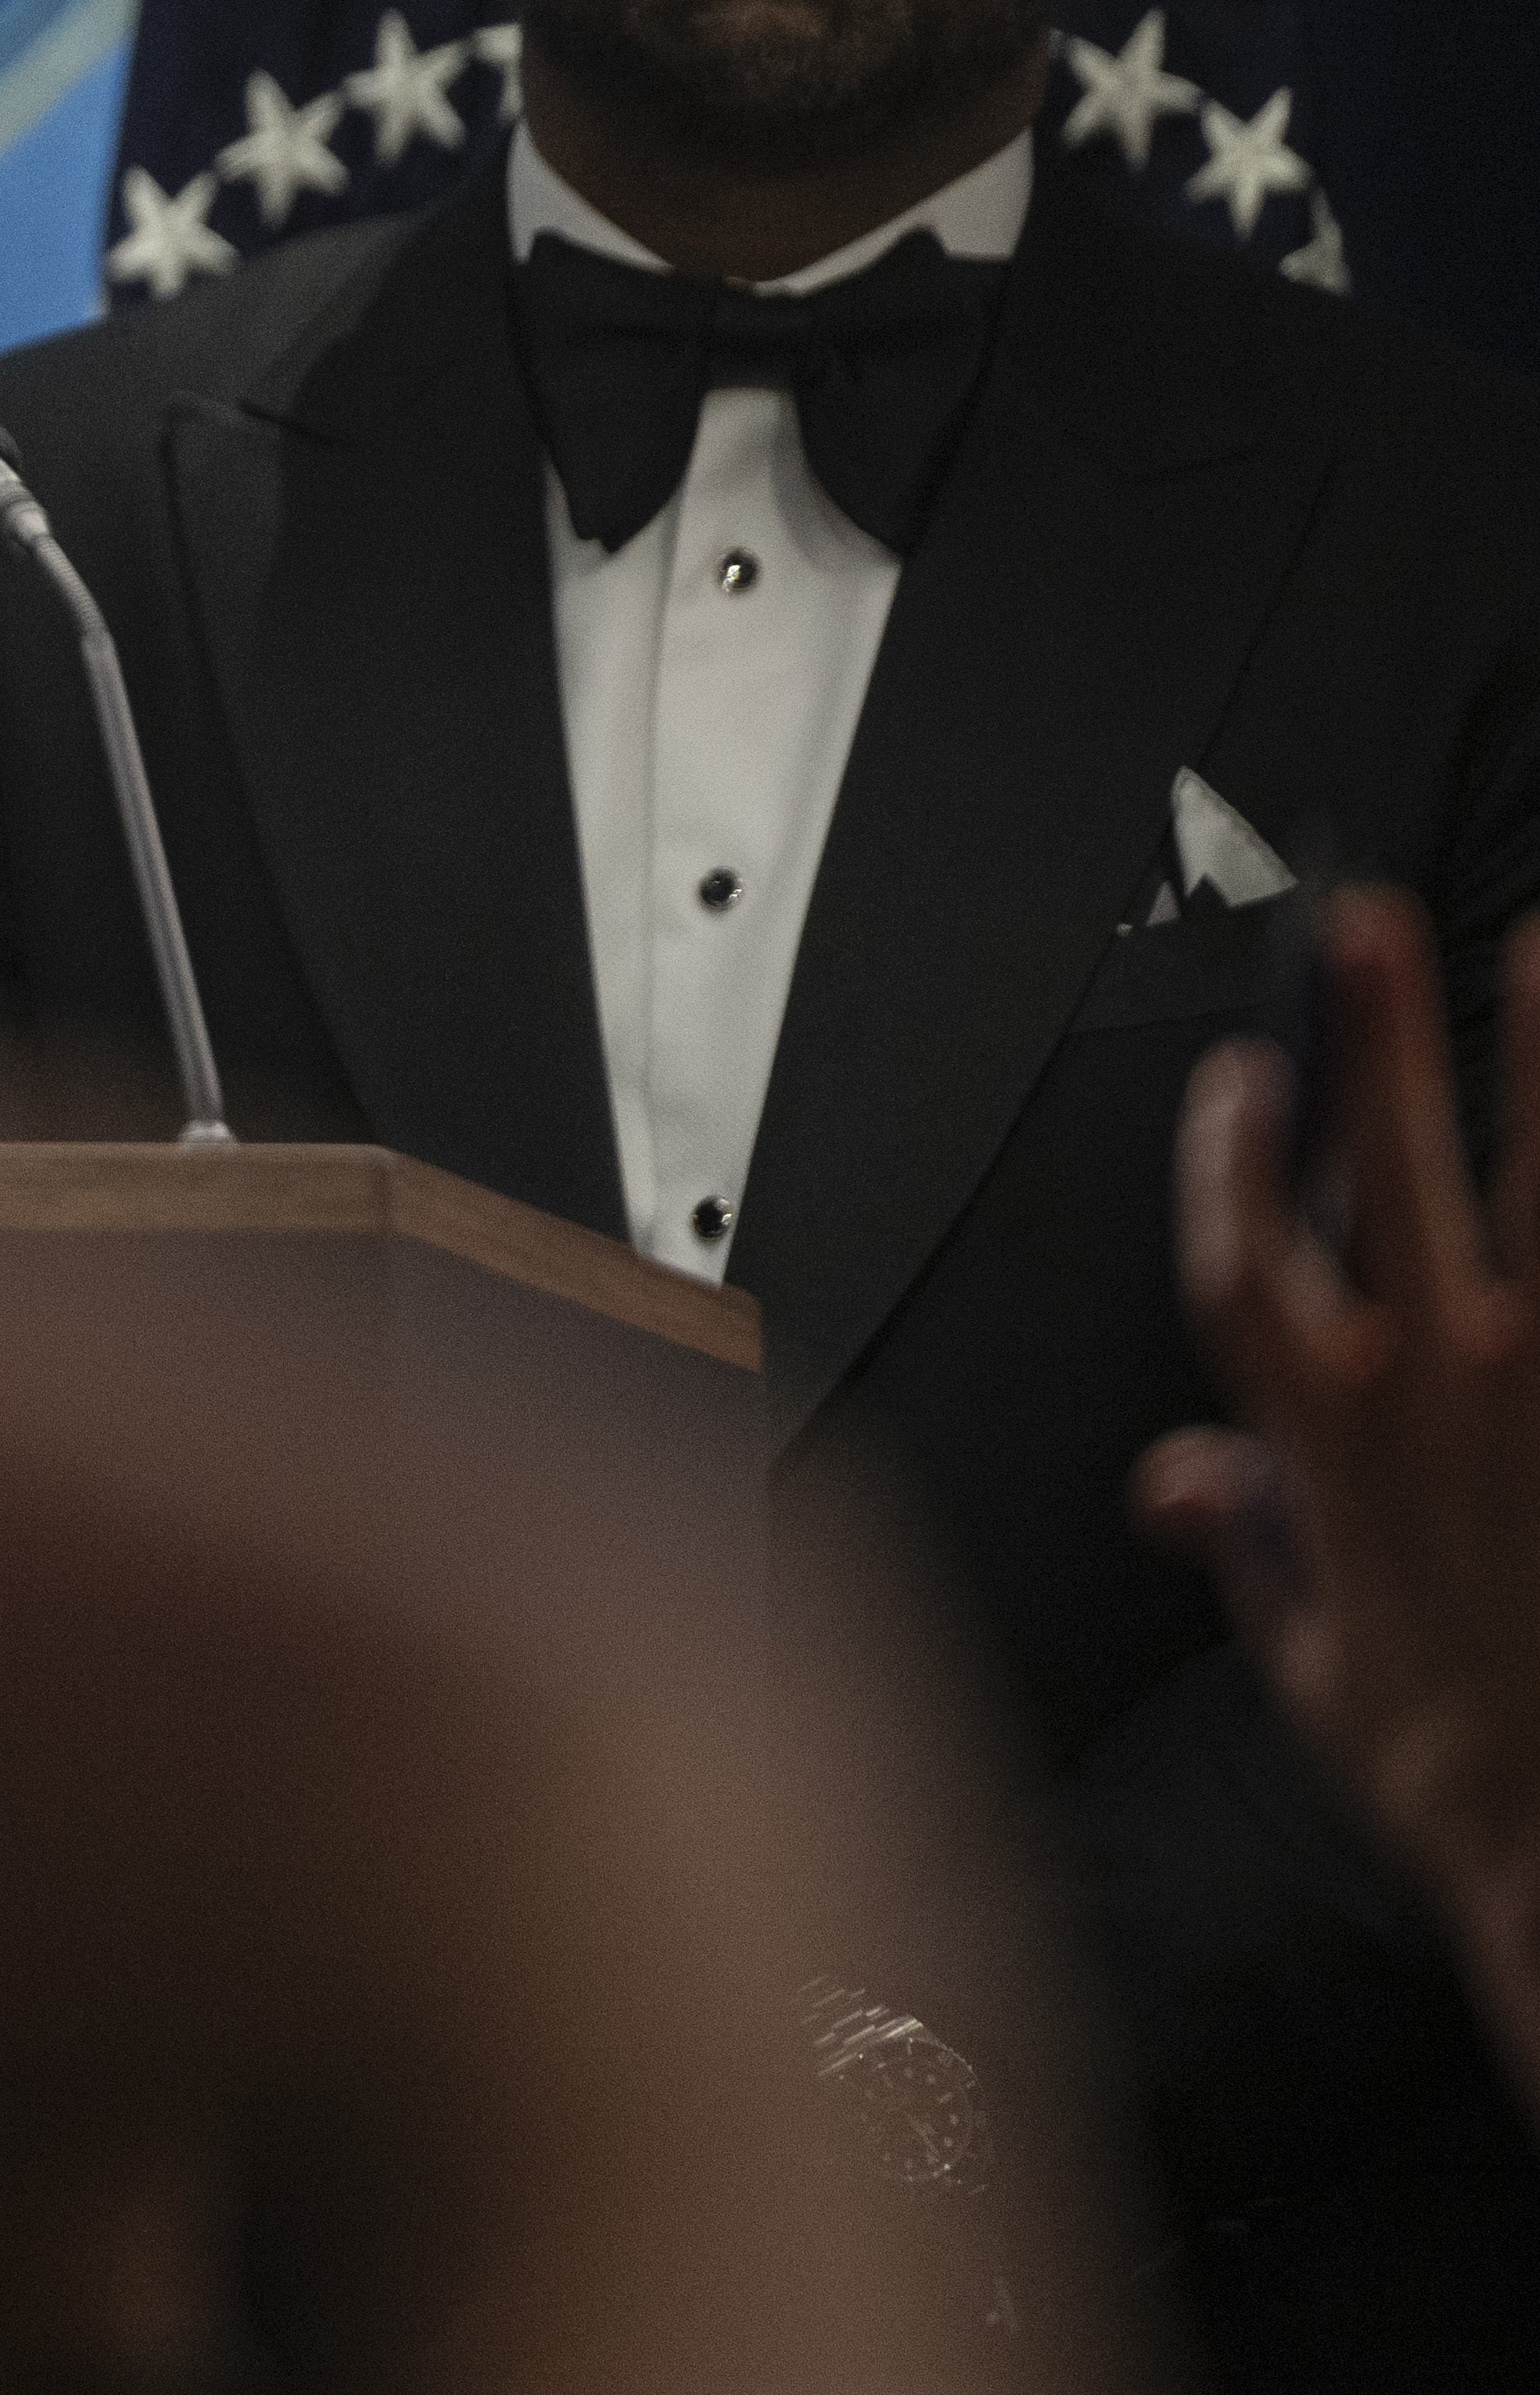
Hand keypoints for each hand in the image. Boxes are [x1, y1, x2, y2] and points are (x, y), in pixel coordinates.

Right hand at [1138, 892, 1539, 2075]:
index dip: (1235, 1155)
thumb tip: (1181, 1480)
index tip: (1249, 1083)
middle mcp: (1431, 1388)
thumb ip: (1244, 1544)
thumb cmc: (1448, 1760)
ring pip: (1537, 1188)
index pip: (1246, 1253)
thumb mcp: (1302, 1655)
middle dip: (1377, 1039)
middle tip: (1372, 925)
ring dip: (1539, 1068)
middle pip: (1393, 1168)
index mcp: (1319, 1438)